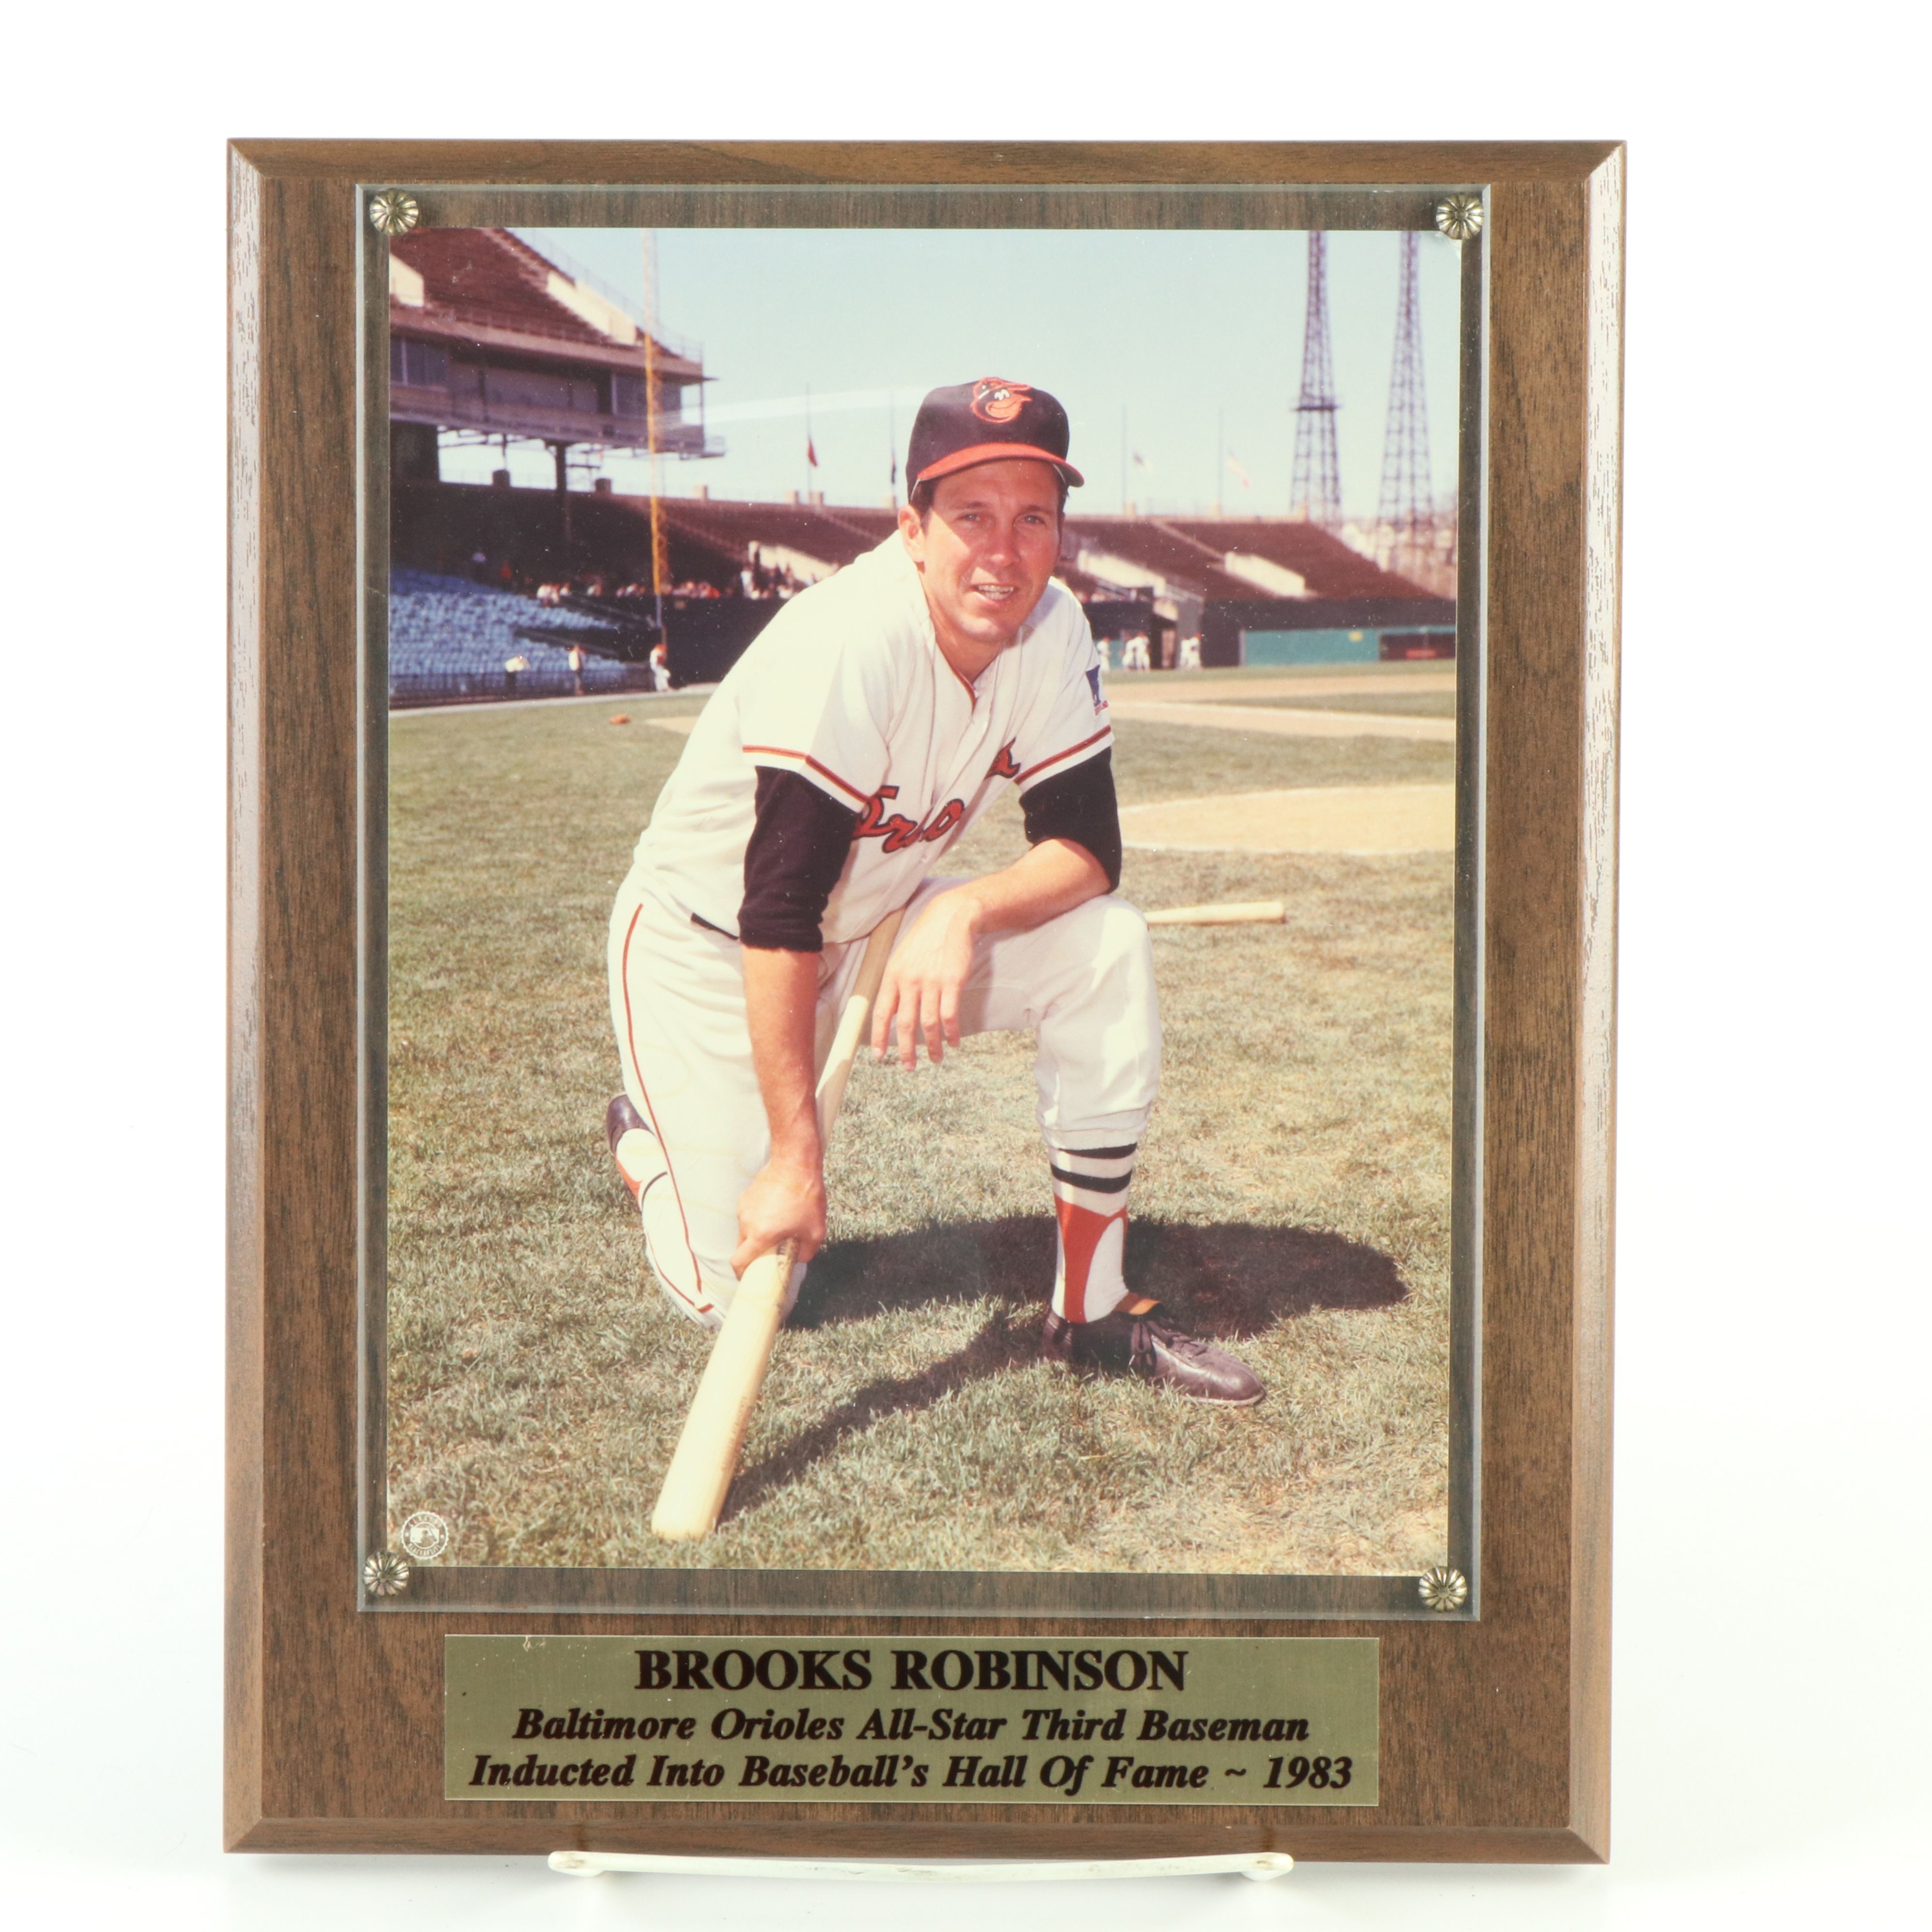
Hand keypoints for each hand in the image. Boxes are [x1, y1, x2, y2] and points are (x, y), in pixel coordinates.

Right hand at [730, 1154, 825, 1276]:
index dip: (740, 1273)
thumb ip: (807, 1252)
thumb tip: (800, 1259)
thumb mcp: (815, 1230)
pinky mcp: (746, 1196)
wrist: (796, 1163)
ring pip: (746, 1230)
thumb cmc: (807, 1197)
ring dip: (757, 1234)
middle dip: (753, 1254)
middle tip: (769, 1254)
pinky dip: (758, 1219)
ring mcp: (744, 1208)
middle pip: (742, 1247)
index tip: (747, 1278)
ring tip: (778, 1227)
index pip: (738, 1261)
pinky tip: (776, 1211)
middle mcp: (746, 1222)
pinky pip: (749, 1215)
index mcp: (760, 1234)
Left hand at [870, 888, 980, 1067]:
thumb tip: (891, 1011)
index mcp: (893, 975)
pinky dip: (951, 1033)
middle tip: (908, 1066)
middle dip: (906, 1050)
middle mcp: (909, 981)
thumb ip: (896, 984)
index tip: (879, 1056)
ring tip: (935, 1059)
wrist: (951, 917)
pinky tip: (953, 1042)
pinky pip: (949, 1016)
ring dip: (932, 1047)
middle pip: (904, 1024)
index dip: (879, 1036)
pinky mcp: (952, 982)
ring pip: (928, 1024)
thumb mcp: (902, 958)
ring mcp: (931, 982)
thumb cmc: (926, 939)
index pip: (882, 1012)